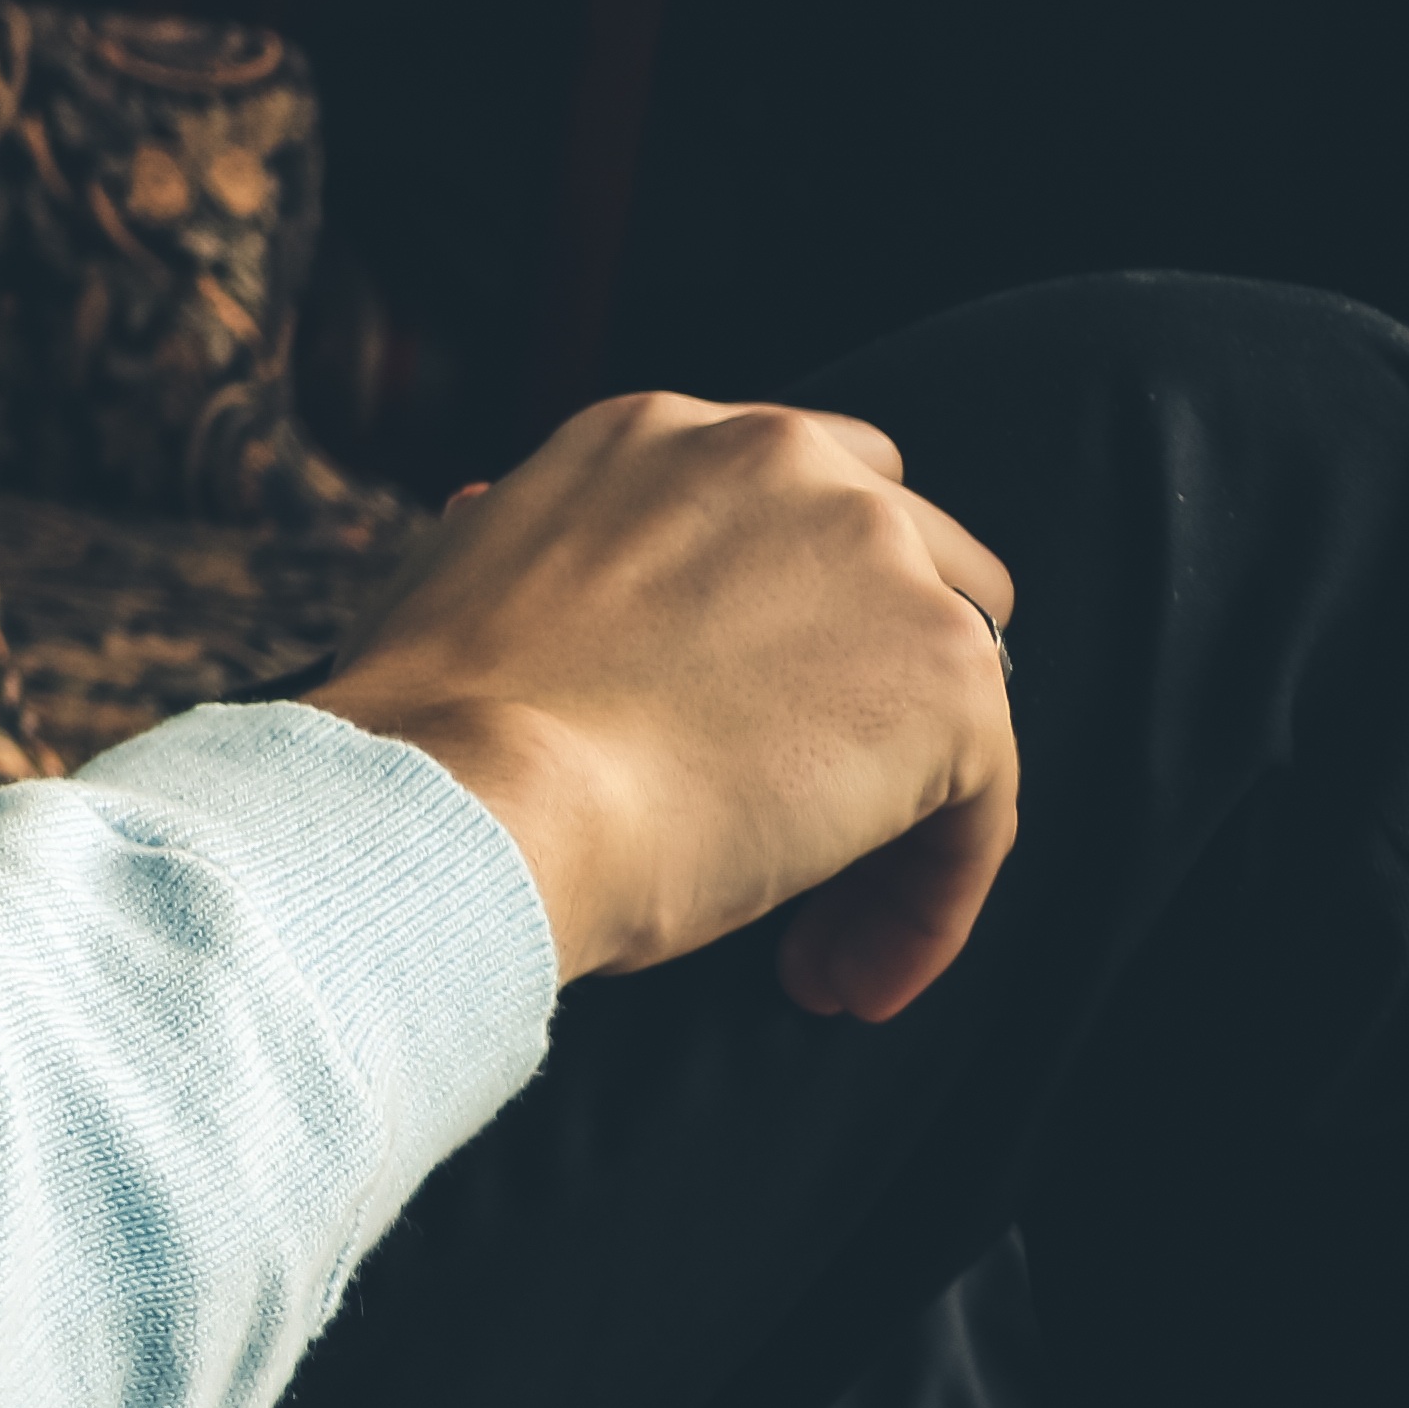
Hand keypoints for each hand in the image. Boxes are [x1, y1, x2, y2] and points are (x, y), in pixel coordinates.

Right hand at [305, 392, 1020, 1018]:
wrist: (468, 791)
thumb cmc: (428, 721)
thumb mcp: (450, 575)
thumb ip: (511, 540)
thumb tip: (487, 511)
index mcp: (658, 433)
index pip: (786, 497)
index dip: (785, 619)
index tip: (736, 727)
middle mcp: (777, 455)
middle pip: (912, 557)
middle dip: (871, 686)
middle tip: (800, 809)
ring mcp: (874, 553)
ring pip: (955, 686)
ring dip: (902, 802)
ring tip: (819, 928)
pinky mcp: (945, 672)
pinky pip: (980, 806)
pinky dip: (927, 900)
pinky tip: (846, 974)